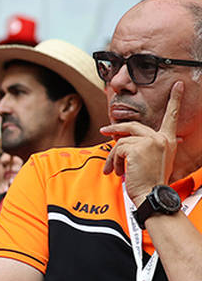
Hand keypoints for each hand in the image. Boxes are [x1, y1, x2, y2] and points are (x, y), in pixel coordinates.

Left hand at [101, 81, 181, 202]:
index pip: (172, 116)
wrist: (152, 195)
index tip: (178, 86)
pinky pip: (117, 149)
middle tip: (103, 130)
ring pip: (121, 141)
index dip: (175, 99)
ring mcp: (150, 141)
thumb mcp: (153, 160)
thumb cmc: (151, 181)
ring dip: (114, 157)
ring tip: (116, 170)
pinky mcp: (137, 148)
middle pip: (133, 126)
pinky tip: (119, 172)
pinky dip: (114, 161)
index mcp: (169, 140)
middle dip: (116, 129)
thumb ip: (145, 146)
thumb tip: (123, 140)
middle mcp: (161, 138)